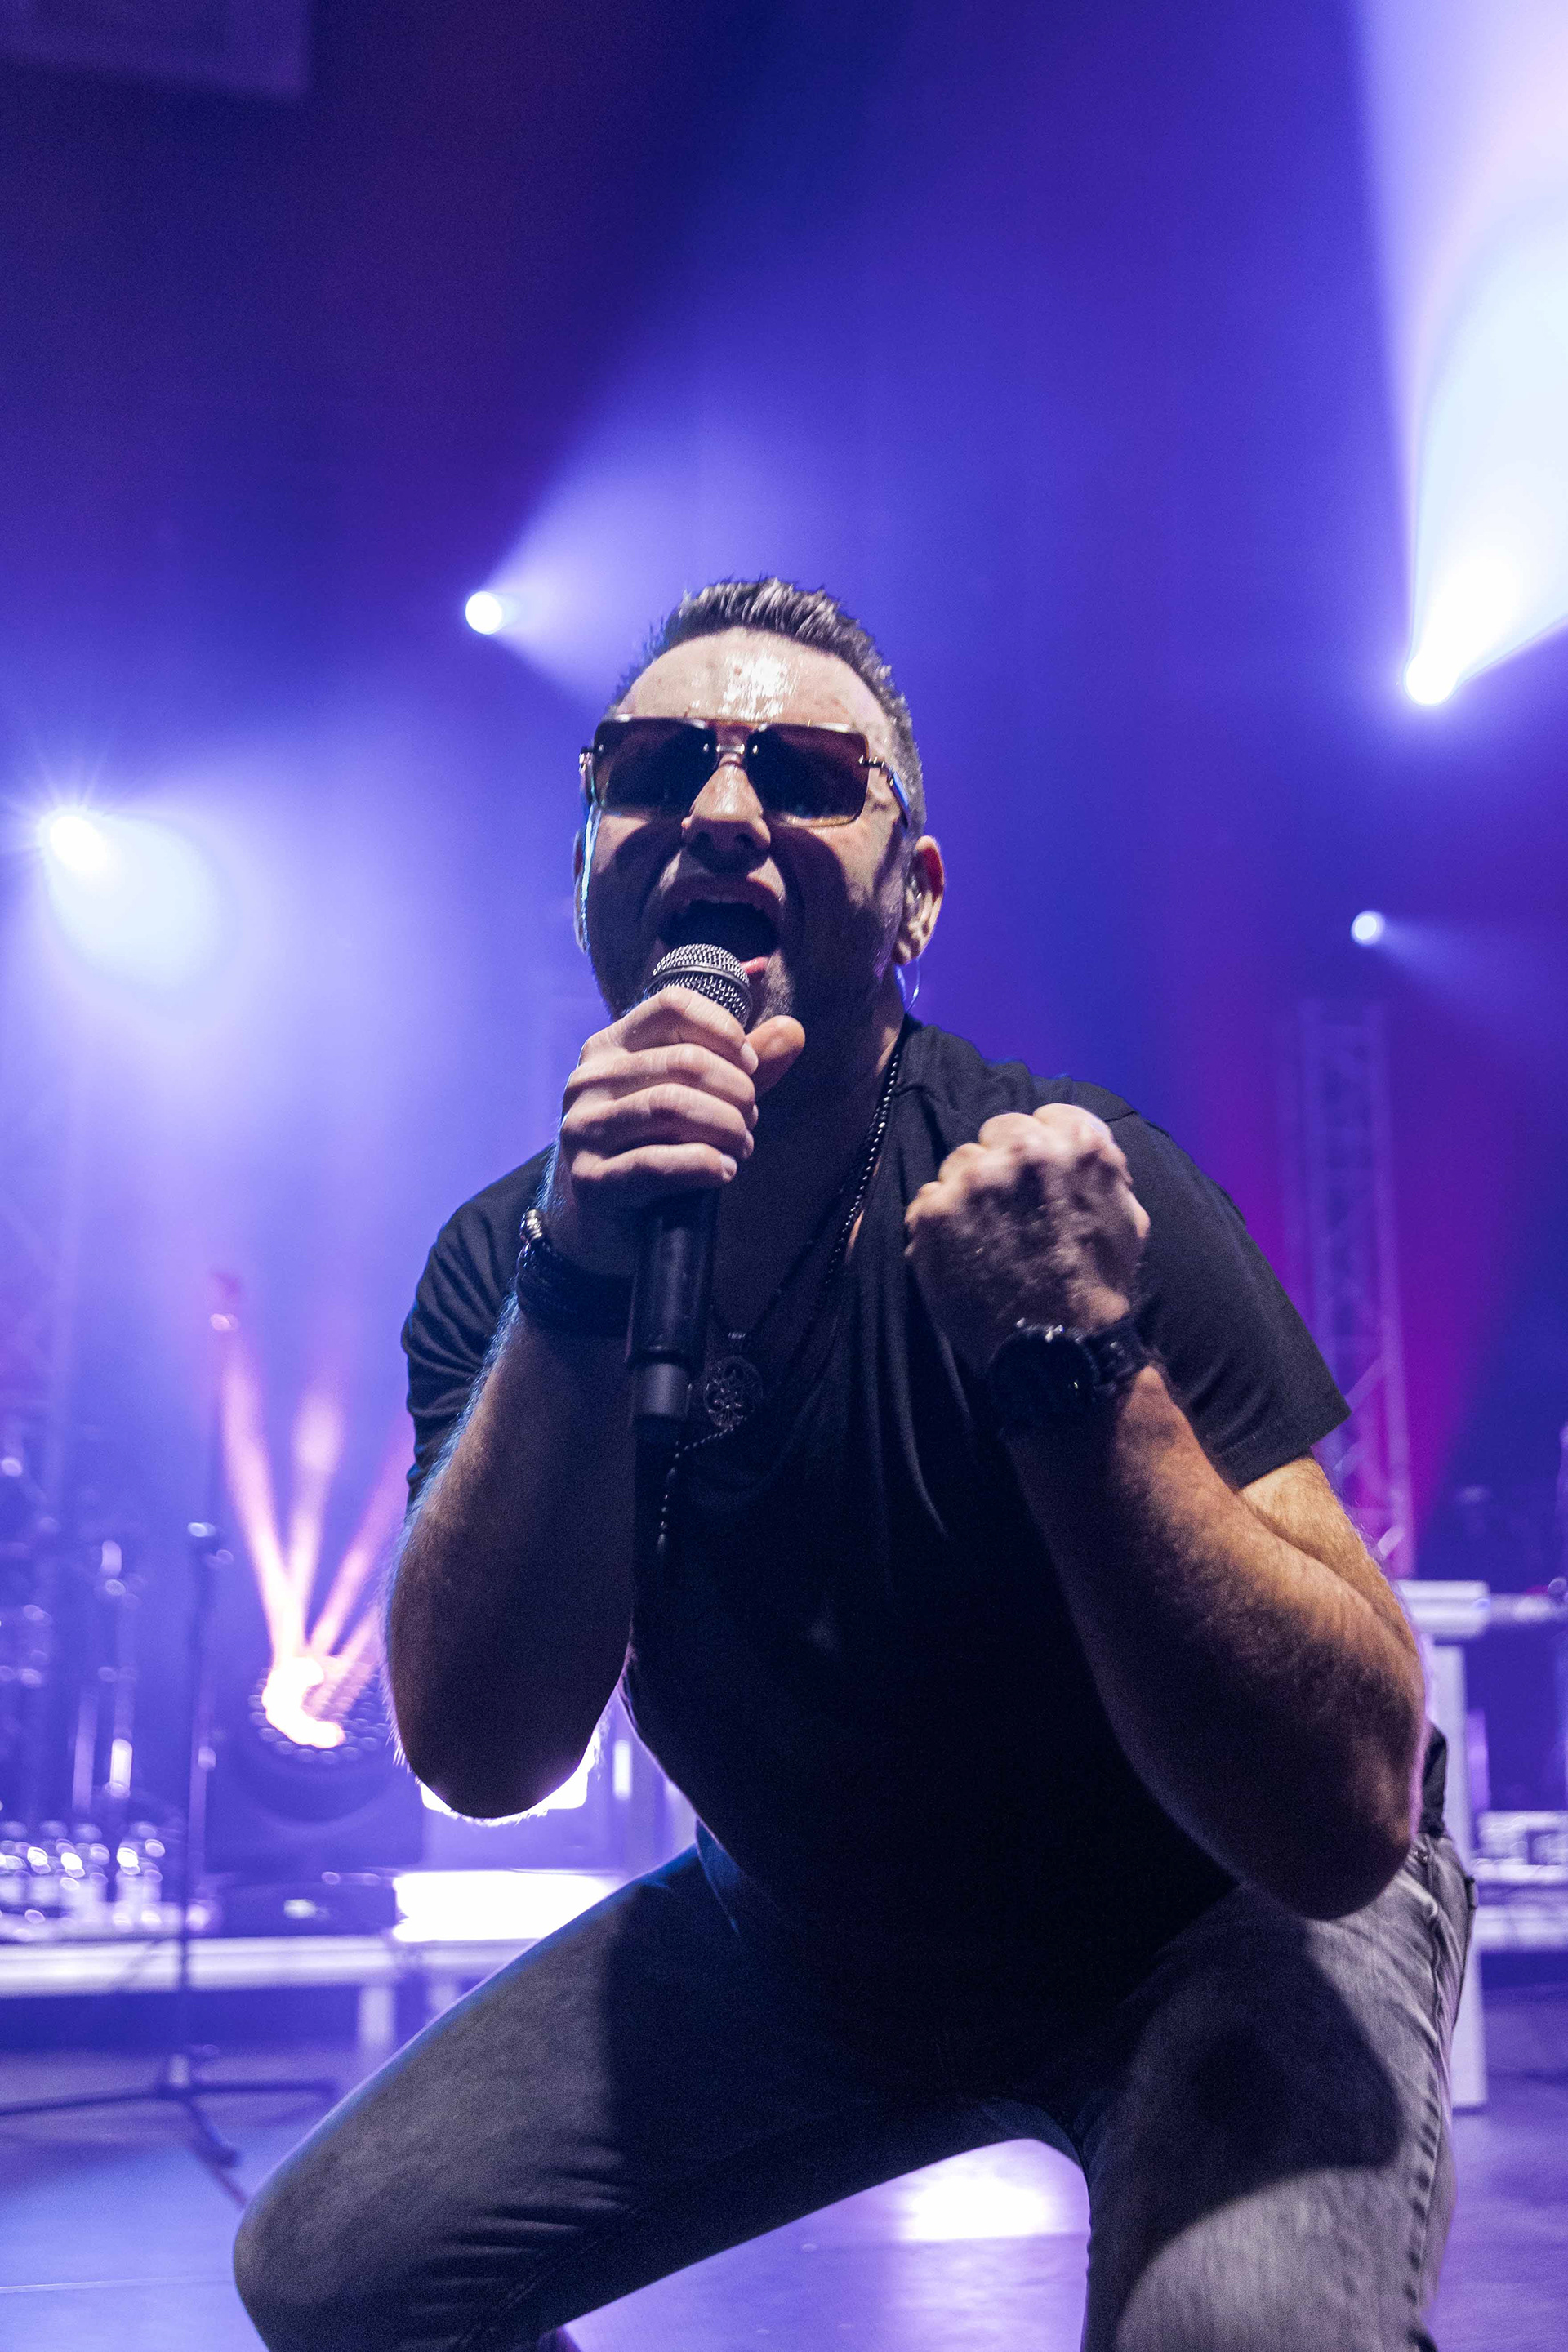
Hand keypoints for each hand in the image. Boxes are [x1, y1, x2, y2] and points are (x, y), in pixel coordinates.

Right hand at [543, 989, 804, 1274]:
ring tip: (742, 1147)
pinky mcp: (590, 1179)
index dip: (725, 1031)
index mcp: (610, 1048)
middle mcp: (588, 1081)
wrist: (604, 1226)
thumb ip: (743, 1066)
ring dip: (727, 1128)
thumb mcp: (699, 1100)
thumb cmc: (656, 1151)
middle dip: (737, 1091)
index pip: (673, 1007)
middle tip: (750, 1121)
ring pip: (673, 1106)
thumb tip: (793, 1029)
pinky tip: (724, 1172)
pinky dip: (704, 1164)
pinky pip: (658, 1163)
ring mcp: (583, 1129)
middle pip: (685, 1060)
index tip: (751, 1067)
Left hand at [904, 1104, 1149, 1367]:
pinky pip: (928, 1199)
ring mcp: (974, 1180)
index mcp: (1076, 1146)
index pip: (1047, 1116)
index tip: (1038, 1174)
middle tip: (1009, 1205)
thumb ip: (1102, 1169)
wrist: (1058, 1346)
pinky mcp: (935, 1212)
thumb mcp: (1129, 1217)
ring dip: (969, 1191)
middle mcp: (1023, 1152)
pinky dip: (939, 1223)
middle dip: (1002, 1161)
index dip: (1042, 1145)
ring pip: (960, 1164)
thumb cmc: (1099, 1285)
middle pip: (998, 1132)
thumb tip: (1080, 1146)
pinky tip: (961, 1251)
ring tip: (985, 1235)